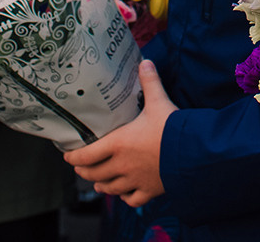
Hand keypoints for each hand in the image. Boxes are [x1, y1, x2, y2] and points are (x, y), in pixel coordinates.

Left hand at [65, 61, 174, 206]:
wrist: (192, 152)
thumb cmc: (172, 127)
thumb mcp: (159, 101)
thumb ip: (150, 82)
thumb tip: (145, 61)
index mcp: (119, 144)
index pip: (87, 155)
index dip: (74, 157)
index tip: (67, 156)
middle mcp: (123, 165)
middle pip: (95, 174)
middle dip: (85, 171)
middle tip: (80, 167)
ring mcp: (136, 180)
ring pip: (111, 188)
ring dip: (101, 184)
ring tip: (98, 183)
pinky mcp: (150, 190)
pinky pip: (132, 199)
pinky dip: (125, 197)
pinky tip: (124, 194)